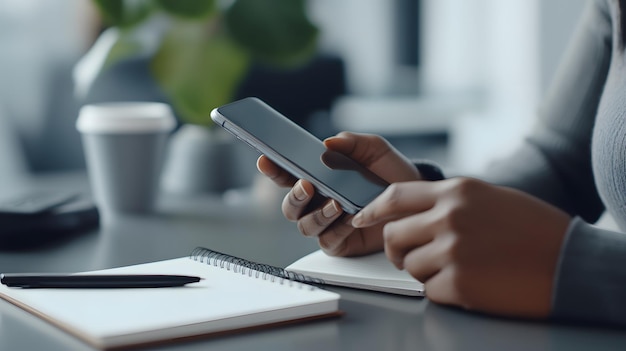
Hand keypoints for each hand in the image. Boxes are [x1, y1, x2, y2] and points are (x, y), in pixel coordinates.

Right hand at [257, 132, 421, 255]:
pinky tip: (350, 219)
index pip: (288, 174)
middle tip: (306, 186)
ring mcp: (327, 224)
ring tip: (336, 204)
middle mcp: (318, 203)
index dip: (273, 169)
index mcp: (319, 178)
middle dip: (293, 197)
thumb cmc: (391, 174)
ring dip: (317, 215)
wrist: (415, 200)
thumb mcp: (374, 150)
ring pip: (305, 226)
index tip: (265, 159)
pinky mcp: (341, 243)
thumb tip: (328, 143)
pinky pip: (328, 241)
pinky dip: (336, 230)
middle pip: (290, 206)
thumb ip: (352, 143)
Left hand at [352, 177, 570, 317]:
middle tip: (409, 256)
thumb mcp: (490, 197)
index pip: (396, 195)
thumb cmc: (534, 230)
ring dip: (425, 270)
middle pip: (393, 234)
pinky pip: (429, 290)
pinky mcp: (458, 283)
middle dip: (396, 249)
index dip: (373, 210)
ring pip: (409, 264)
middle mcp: (449, 216)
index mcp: (456, 191)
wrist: (570, 263)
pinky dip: (443, 291)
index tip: (362, 220)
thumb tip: (413, 213)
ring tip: (458, 268)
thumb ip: (449, 201)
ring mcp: (452, 250)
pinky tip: (471, 283)